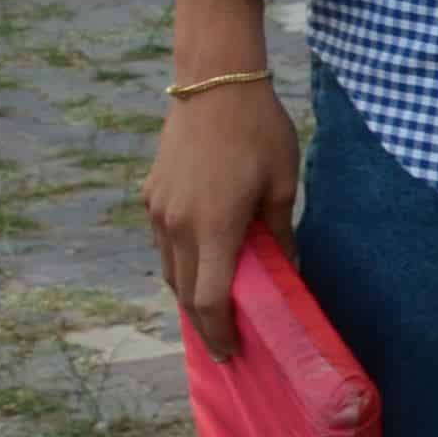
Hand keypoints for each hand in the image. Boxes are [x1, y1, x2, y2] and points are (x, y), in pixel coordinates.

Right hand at [144, 80, 302, 359]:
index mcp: (214, 227)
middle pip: (185, 293)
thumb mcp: (283, 183)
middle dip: (204, 323)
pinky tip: (200, 262)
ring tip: (214, 308)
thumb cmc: (259, 130)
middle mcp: (177, 226)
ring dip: (189, 293)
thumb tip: (286, 269)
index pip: (209, 300)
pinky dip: (179, 262)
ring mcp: (158, 211)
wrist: (213, 82)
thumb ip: (280, 233)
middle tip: (225, 343)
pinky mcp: (150, 195)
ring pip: (169, 270)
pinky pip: (163, 243)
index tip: (231, 354)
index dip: (220, 333)